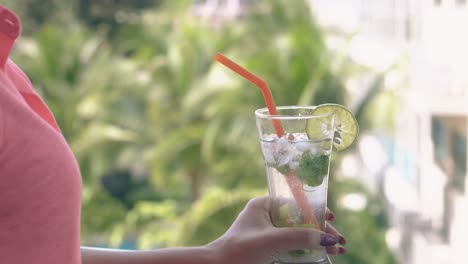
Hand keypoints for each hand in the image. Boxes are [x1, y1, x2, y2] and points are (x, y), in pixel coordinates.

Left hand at [208, 196, 346, 263]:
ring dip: (317, 242)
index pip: (296, 202)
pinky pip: (292, 246)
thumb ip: (301, 238)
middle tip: (339, 242)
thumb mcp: (273, 241)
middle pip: (301, 220)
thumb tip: (329, 238)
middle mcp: (266, 216)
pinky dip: (307, 251)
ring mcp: (267, 233)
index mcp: (264, 205)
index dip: (316, 210)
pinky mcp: (268, 248)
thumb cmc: (240, 250)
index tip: (331, 219)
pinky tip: (323, 256)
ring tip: (336, 251)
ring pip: (298, 234)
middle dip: (321, 231)